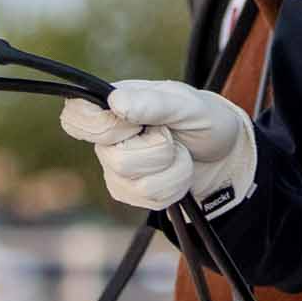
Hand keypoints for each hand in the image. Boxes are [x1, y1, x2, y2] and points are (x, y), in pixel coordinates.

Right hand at [59, 79, 256, 215]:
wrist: (225, 153)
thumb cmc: (204, 119)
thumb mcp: (188, 104)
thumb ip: (153, 103)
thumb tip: (115, 102)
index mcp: (116, 104)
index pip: (76, 116)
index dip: (103, 126)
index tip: (135, 122)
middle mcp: (109, 137)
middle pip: (113, 156)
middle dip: (157, 149)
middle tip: (171, 134)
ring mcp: (117, 167)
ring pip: (134, 182)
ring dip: (172, 167)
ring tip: (180, 152)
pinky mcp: (130, 192)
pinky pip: (149, 198)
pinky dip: (175, 185)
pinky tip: (179, 170)